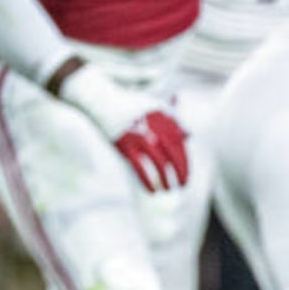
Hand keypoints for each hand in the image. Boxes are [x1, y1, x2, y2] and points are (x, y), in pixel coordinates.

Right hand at [59, 64, 188, 191]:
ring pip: (159, 163)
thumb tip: (189, 135)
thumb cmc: (127, 102)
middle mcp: (154, 127)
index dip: (186, 162)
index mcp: (163, 118)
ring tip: (168, 189)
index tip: (186, 174)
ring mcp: (139, 136)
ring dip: (166, 179)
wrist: (99, 99)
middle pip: (174, 155)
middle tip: (183, 185)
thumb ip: (173, 118)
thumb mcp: (152, 105)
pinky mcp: (124, 144)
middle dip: (181, 172)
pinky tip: (152, 190)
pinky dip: (148, 180)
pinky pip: (140, 167)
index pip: (180, 144)